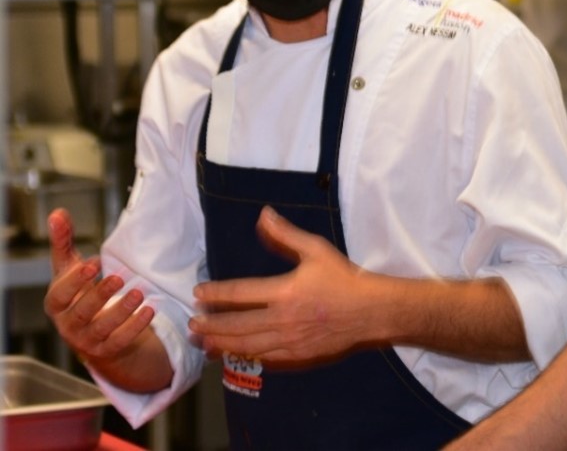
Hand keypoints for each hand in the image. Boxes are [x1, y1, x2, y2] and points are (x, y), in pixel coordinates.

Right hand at [43, 208, 156, 364]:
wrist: (92, 330)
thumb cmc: (78, 293)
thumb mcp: (69, 268)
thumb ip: (63, 241)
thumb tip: (57, 213)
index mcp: (57, 305)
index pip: (59, 296)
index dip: (74, 281)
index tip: (94, 263)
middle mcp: (68, 325)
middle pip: (80, 312)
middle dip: (99, 295)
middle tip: (120, 277)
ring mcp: (87, 340)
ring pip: (102, 328)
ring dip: (121, 311)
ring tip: (139, 293)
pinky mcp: (107, 350)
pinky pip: (120, 341)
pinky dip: (135, 326)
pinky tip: (150, 310)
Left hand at [190, 206, 374, 365]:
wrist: (369, 310)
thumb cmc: (342, 277)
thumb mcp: (316, 249)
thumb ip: (285, 234)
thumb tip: (263, 215)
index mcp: (284, 291)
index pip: (240, 293)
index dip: (216, 293)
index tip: (198, 293)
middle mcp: (282, 318)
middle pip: (237, 325)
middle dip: (211, 324)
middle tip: (193, 323)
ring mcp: (289, 340)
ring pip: (247, 345)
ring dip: (222, 343)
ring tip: (204, 342)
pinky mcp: (297, 354)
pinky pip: (265, 357)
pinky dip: (245, 354)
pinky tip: (235, 352)